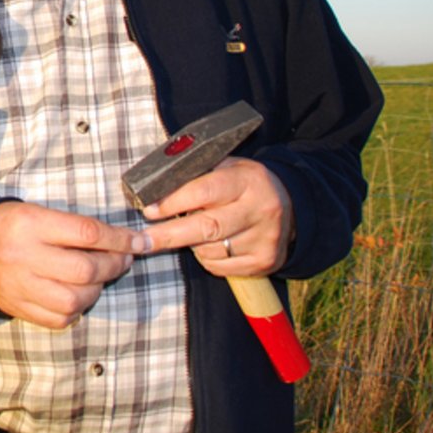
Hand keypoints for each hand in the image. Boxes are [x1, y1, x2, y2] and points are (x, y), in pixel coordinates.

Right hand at [0, 201, 147, 329]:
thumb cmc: (14, 226)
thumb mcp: (39, 212)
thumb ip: (76, 227)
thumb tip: (121, 242)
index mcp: (30, 224)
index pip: (86, 232)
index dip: (119, 238)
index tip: (138, 241)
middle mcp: (25, 256)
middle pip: (83, 269)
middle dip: (113, 265)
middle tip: (123, 259)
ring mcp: (21, 286)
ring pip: (74, 298)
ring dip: (97, 289)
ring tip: (100, 277)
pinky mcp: (20, 308)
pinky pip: (60, 318)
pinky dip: (77, 309)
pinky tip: (79, 294)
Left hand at [138, 158, 293, 276]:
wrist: (290, 207)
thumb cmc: (243, 184)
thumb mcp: (225, 167)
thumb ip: (195, 175)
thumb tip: (152, 188)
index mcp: (248, 180)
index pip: (204, 191)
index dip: (172, 202)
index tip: (149, 211)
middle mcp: (260, 209)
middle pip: (206, 227)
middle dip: (169, 234)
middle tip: (142, 241)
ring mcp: (264, 238)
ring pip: (209, 249)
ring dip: (189, 243)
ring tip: (190, 231)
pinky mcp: (264, 261)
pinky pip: (219, 266)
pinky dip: (205, 258)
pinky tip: (208, 244)